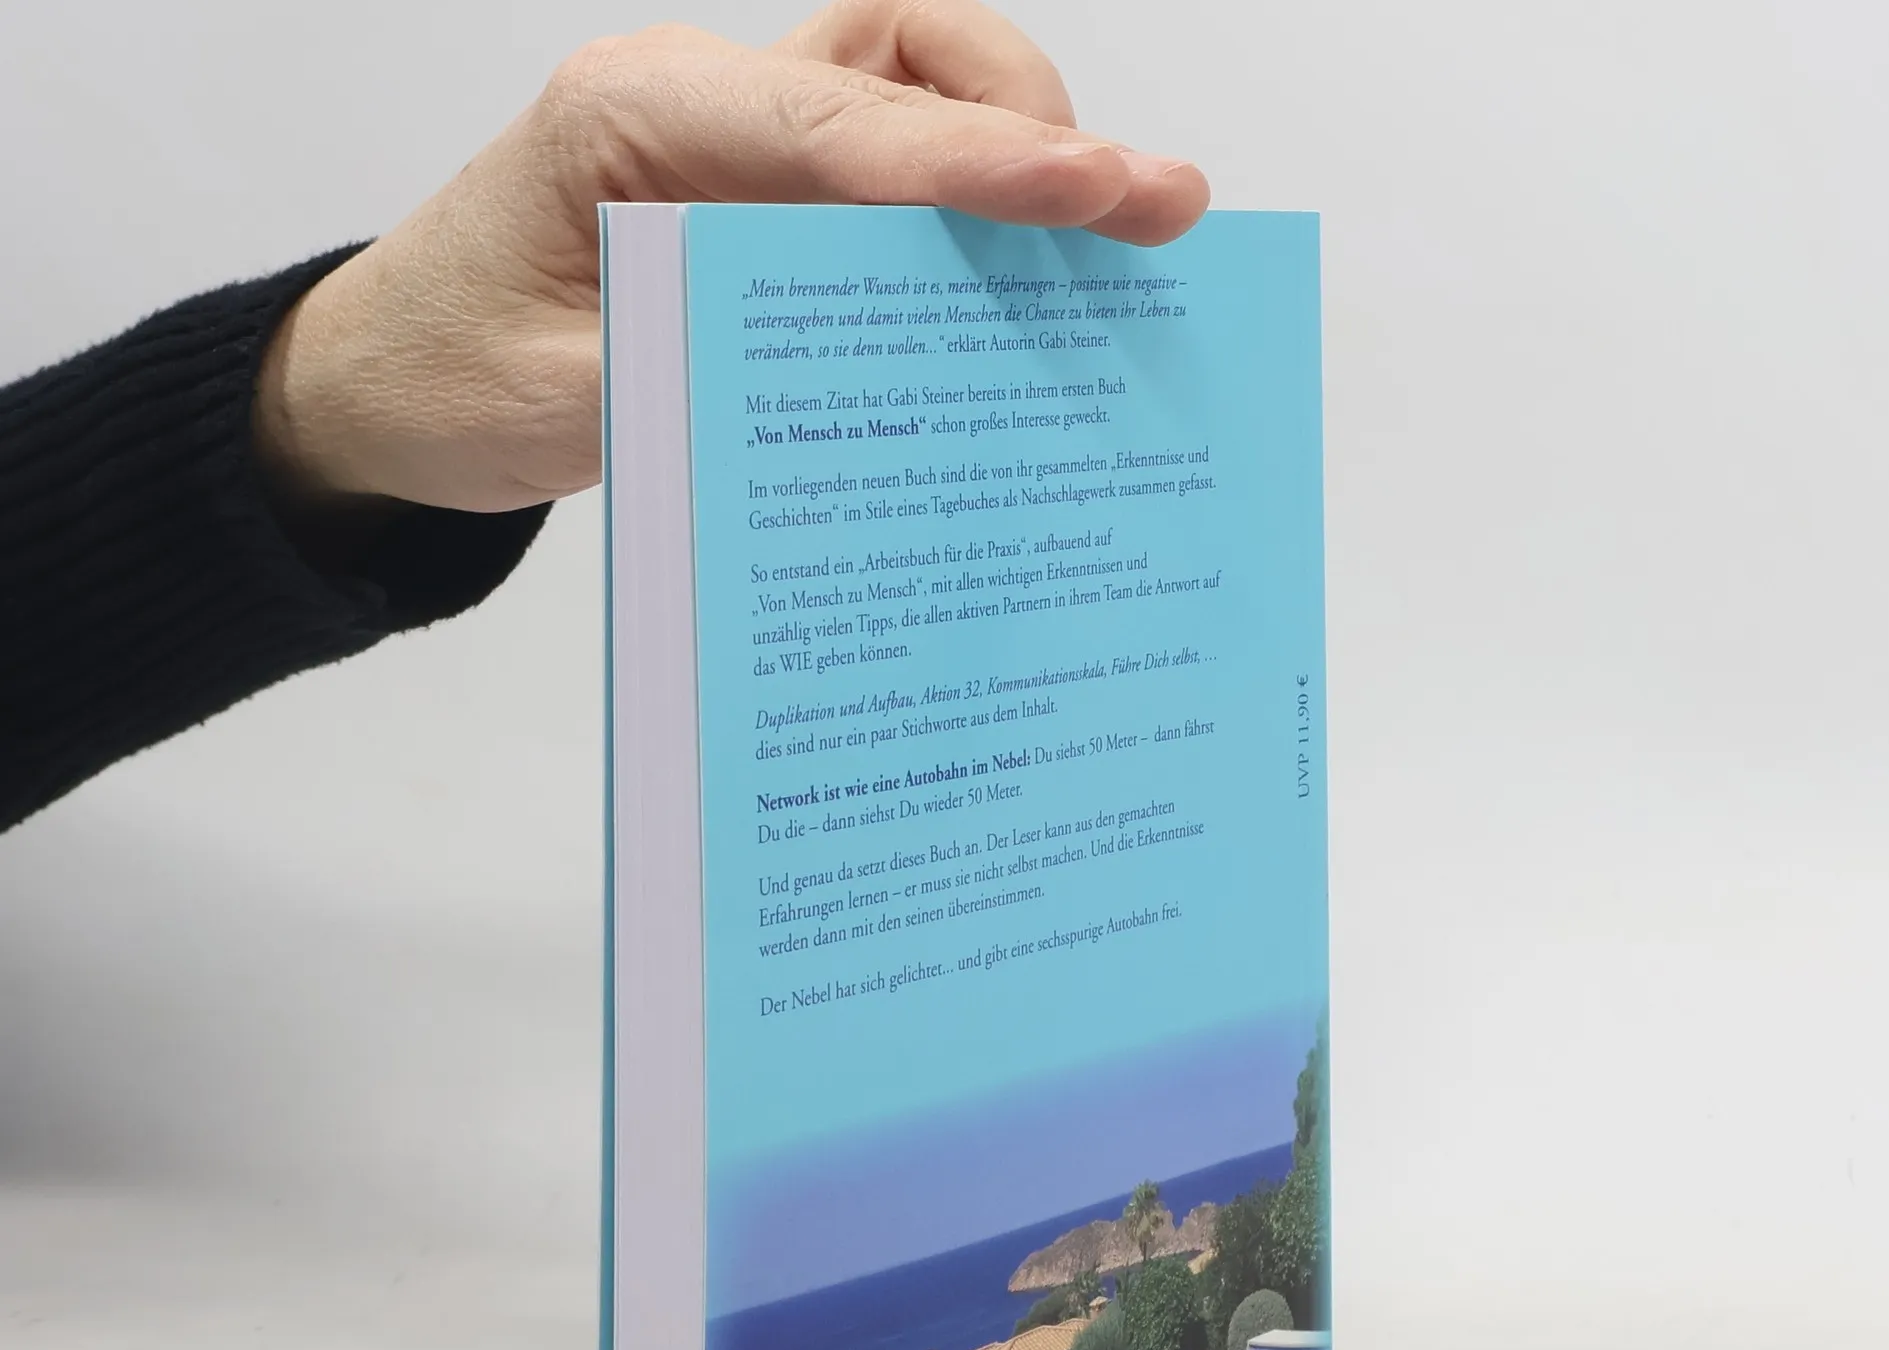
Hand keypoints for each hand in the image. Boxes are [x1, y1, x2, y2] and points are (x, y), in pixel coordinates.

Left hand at [253, 0, 1208, 519]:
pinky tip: (1020, 275)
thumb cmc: (445, 374)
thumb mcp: (557, 400)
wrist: (385, 383)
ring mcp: (740, 141)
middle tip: (1149, 212)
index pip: (841, 126)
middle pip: (906, 57)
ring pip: (916, 84)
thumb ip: (700, 373)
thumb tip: (864, 381)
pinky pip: (893, 165)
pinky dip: (968, 198)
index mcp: (635, 117)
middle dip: (1034, 125)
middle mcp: (703, 101)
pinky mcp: (764, 195)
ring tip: (1101, 238)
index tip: (1100, 193)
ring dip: (1012, 139)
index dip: (979, 164)